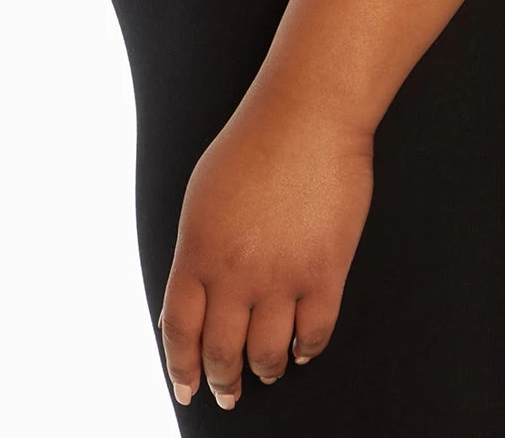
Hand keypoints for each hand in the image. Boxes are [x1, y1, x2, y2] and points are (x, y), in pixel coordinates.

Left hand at [157, 84, 374, 409]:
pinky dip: (305, 349)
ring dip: (263, 369)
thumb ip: (194, 254)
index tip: (187, 387)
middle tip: (227, 391)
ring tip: (266, 369)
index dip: (181, 368)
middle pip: (221, 351)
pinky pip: (314, 333)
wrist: (309, 113)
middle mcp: (235, 273)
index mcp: (197, 251)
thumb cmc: (254, 142)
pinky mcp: (325, 271)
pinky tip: (301, 346)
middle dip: (222, 380)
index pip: (179, 332)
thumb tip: (185, 306)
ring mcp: (282, 276)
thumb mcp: (202, 197)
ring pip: (267, 354)